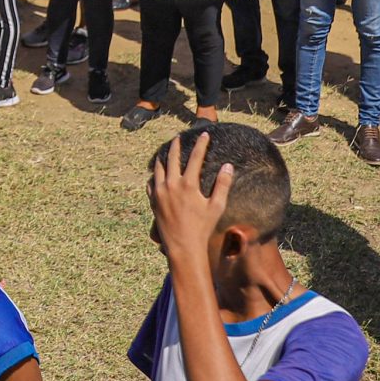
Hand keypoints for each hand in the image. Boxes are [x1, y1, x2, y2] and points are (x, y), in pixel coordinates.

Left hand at [149, 130, 229, 272]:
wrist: (183, 247)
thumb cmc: (203, 228)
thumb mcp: (217, 206)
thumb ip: (223, 184)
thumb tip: (228, 165)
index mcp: (188, 184)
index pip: (196, 157)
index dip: (201, 144)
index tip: (204, 133)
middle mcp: (171, 185)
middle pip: (172, 157)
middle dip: (176, 145)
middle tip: (178, 137)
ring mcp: (160, 193)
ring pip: (158, 168)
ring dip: (163, 158)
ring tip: (166, 152)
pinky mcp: (153, 202)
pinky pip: (151, 184)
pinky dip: (154, 176)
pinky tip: (156, 175)